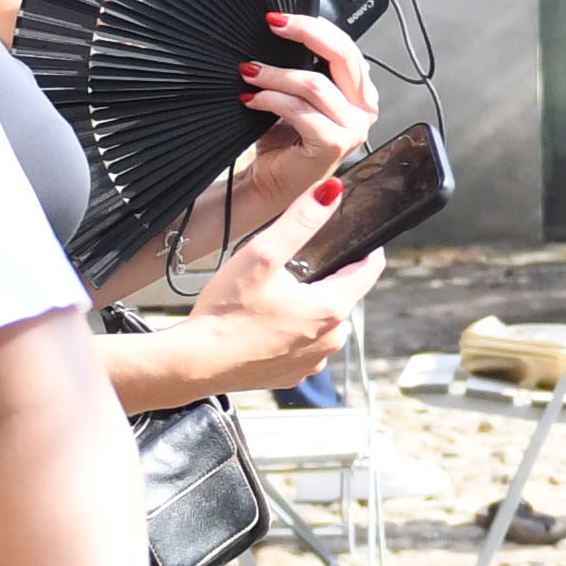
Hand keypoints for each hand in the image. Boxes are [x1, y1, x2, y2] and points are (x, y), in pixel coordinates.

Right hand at [154, 228, 357, 395]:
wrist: (195, 364)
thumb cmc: (226, 313)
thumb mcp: (263, 254)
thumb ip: (300, 220)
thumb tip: (330, 192)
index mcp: (332, 308)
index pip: (370, 270)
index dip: (364, 248)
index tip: (354, 236)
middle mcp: (331, 339)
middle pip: (343, 294)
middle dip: (324, 277)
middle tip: (291, 267)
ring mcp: (313, 360)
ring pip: (323, 321)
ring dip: (307, 306)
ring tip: (272, 297)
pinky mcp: (293, 373)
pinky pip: (303, 344)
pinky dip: (290, 332)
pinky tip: (264, 324)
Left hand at [242, 10, 383, 181]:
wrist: (272, 181)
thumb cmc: (285, 139)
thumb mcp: (299, 95)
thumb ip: (306, 67)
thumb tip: (287, 29)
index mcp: (361, 94)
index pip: (347, 48)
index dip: (315, 27)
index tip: (281, 19)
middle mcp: (364, 110)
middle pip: (341, 56)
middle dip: (304, 34)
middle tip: (273, 25)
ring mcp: (353, 129)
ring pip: (314, 84)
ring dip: (275, 74)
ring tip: (250, 72)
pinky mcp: (334, 144)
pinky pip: (299, 109)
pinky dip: (271, 99)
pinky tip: (252, 99)